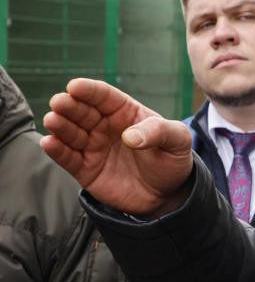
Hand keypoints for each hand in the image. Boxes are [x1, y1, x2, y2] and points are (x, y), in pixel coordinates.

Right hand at [41, 78, 193, 215]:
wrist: (168, 194)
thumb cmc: (172, 160)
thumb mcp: (177, 141)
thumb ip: (159, 132)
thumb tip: (130, 137)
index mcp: (124, 112)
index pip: (103, 96)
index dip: (89, 90)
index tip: (75, 87)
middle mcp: (104, 126)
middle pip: (81, 111)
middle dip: (69, 105)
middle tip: (60, 103)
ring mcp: (93, 146)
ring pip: (70, 132)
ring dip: (59, 125)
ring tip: (53, 121)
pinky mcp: (85, 169)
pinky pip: (67, 158)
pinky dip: (57, 150)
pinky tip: (49, 143)